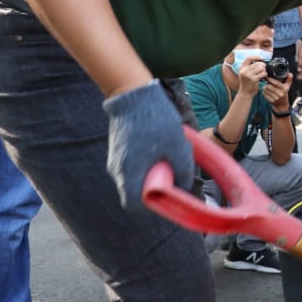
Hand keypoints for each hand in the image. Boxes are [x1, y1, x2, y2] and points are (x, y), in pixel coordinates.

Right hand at [102, 82, 194, 210]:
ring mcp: (115, 160)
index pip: (135, 206)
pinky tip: (159, 147)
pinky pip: (133, 167)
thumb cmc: (157, 120)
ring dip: (154, 173)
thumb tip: (185, 189)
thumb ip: (183, 173)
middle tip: (173, 173)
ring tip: (167, 154)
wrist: (134, 94)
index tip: (169, 198)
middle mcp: (117, 170)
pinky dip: (147, 164)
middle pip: (136, 193)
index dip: (153, 208)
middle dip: (157, 188)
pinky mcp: (118, 151)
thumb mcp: (179, 148)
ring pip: (136, 179)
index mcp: (129, 174)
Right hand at [237, 57, 267, 96]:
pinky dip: (265, 74)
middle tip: (264, 69)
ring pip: (261, 68)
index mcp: (242, 68)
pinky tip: (263, 77)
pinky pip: (263, 73)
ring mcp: (248, 75)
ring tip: (263, 74)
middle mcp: (244, 71)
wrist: (245, 93)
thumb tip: (260, 61)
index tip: (261, 58)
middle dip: (263, 65)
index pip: (249, 58)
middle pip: (257, 63)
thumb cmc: (247, 83)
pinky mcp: (254, 79)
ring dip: (264, 70)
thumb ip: (250, 67)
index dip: (256, 57)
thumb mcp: (245, 74)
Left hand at [261, 70, 292, 107]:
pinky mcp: (271, 101)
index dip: (270, 79)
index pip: (276, 83)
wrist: (282, 104)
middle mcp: (280, 94)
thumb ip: (289, 79)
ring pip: (266, 90)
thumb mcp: (287, 86)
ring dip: (265, 87)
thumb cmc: (284, 93)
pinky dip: (264, 91)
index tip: (267, 76)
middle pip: (269, 86)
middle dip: (267, 83)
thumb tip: (290, 74)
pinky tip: (266, 91)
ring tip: (267, 86)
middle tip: (266, 81)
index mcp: (284, 89)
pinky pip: (264, 94)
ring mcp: (275, 98)